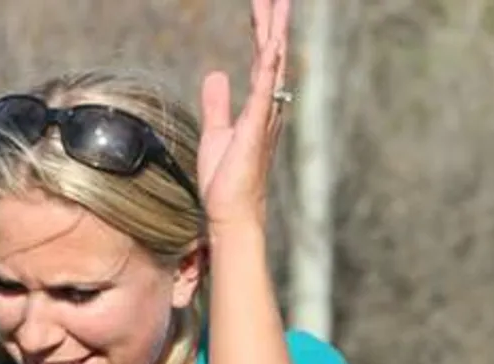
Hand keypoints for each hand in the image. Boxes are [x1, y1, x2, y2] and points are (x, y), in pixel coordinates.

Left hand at [196, 0, 292, 230]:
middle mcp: (267, 106)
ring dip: (274, 32)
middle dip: (273, 20)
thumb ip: (217, 103)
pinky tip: (272, 43)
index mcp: (258, 105)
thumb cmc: (226, 180)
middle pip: (271, 53)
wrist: (230, 213)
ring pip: (272, 63)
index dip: (262, 29)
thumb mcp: (215, 132)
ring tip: (277, 3)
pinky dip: (269, 65)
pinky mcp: (255, 127)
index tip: (263, 2)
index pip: (262, 57)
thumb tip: (216, 75)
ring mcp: (264, 115)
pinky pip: (264, 89)